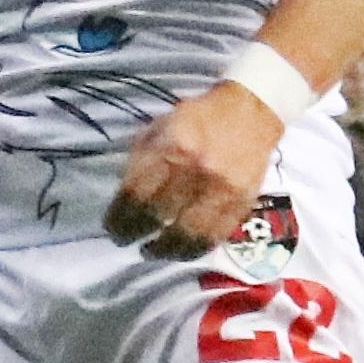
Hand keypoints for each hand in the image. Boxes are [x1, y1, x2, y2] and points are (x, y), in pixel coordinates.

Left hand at [103, 78, 287, 261]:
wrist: (252, 110)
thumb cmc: (198, 118)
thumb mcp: (160, 127)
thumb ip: (141, 160)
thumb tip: (124, 196)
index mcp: (172, 148)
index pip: (136, 194)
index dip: (119, 217)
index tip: (112, 227)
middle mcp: (197, 170)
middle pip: (159, 216)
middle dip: (136, 233)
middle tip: (126, 242)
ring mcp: (223, 189)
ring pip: (189, 234)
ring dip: (166, 250)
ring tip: (154, 252)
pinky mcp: (243, 201)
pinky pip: (217, 235)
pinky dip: (196, 247)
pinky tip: (183, 250)